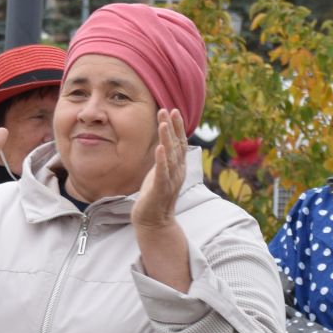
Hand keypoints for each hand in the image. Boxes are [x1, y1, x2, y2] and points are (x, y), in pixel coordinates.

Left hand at [131, 108, 186, 231]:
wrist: (154, 222)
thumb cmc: (155, 196)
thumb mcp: (161, 173)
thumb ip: (165, 159)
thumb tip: (164, 142)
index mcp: (177, 167)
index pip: (179, 143)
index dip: (177, 127)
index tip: (173, 111)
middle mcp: (177, 171)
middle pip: (177, 145)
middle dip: (173, 127)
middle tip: (168, 110)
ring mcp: (170, 180)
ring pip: (170, 156)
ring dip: (167, 139)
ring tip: (163, 124)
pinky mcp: (161, 190)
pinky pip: (162, 173)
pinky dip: (161, 160)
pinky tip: (159, 148)